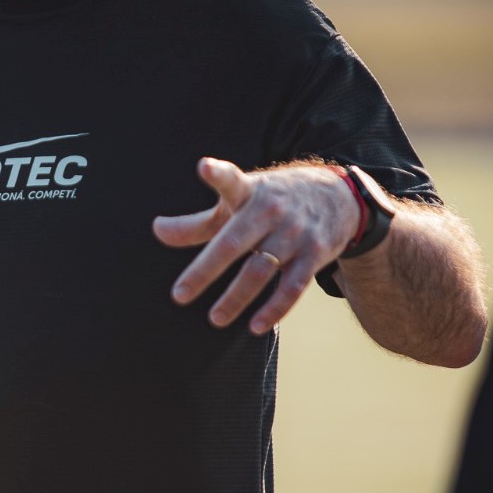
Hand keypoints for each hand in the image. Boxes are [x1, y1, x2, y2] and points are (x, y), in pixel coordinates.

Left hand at [152, 158, 359, 334]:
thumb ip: (196, 222)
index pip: (230, 180)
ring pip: (261, 270)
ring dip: (236, 297)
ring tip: (215, 318)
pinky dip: (275, 308)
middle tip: (179, 295)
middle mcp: (270, 210)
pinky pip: (293, 287)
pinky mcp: (314, 254)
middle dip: (205, 270)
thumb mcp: (236, 202)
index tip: (204, 166)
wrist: (335, 195)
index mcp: (248, 191)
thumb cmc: (269, 201)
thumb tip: (157, 230)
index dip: (217, 173)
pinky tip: (255, 326)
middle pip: (233, 243)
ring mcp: (294, 233)